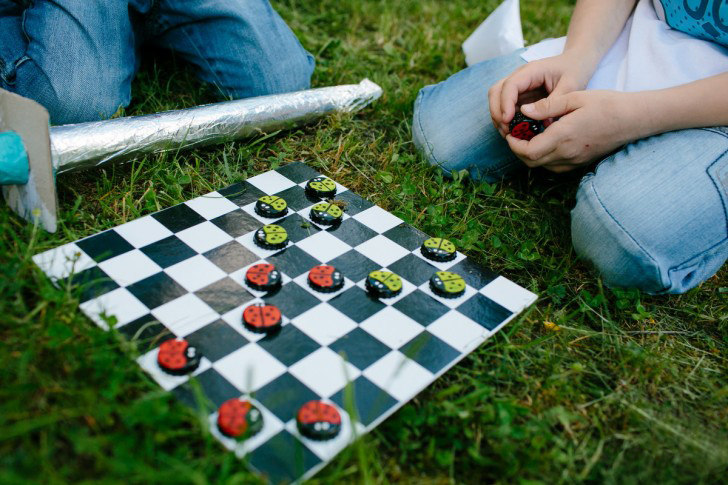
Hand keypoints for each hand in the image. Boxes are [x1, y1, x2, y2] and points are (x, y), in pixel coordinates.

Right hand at [488, 52, 594, 136]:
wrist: (577, 62)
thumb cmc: (575, 71)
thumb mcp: (570, 86)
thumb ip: (554, 103)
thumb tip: (540, 122)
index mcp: (531, 71)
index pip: (510, 85)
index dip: (505, 103)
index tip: (508, 120)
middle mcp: (520, 77)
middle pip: (496, 92)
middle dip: (497, 112)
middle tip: (507, 130)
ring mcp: (518, 86)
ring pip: (498, 100)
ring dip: (499, 117)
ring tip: (509, 133)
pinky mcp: (520, 95)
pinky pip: (507, 107)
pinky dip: (507, 119)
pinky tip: (515, 130)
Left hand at [506, 90, 648, 171]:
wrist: (632, 119)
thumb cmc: (605, 104)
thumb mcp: (575, 97)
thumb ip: (548, 106)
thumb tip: (524, 111)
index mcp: (563, 136)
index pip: (528, 151)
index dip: (514, 145)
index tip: (511, 132)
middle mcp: (567, 153)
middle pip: (531, 162)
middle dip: (518, 150)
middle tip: (515, 135)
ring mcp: (574, 161)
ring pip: (541, 166)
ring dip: (530, 155)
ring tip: (528, 138)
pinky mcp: (580, 164)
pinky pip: (554, 167)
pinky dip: (544, 159)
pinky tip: (545, 143)